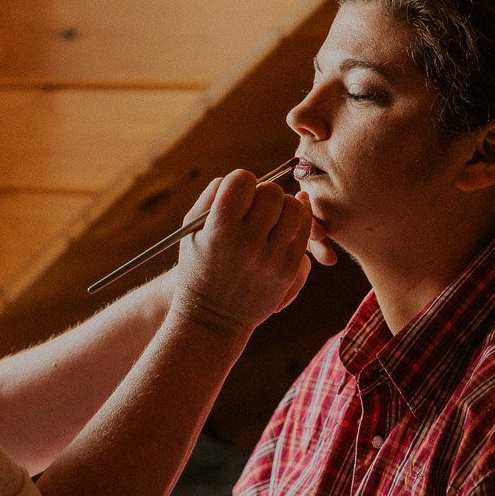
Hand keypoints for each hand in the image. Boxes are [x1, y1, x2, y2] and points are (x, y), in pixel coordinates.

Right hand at [171, 170, 314, 336]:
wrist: (212, 318)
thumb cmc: (198, 268)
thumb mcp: (190, 232)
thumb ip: (212, 196)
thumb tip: (243, 176)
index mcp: (219, 230)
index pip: (243, 180)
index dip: (241, 181)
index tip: (238, 192)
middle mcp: (247, 243)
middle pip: (271, 192)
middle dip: (263, 192)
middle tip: (255, 205)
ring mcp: (270, 258)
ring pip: (294, 207)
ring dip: (283, 205)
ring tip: (272, 215)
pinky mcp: (287, 270)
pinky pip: (303, 231)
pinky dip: (298, 221)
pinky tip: (285, 223)